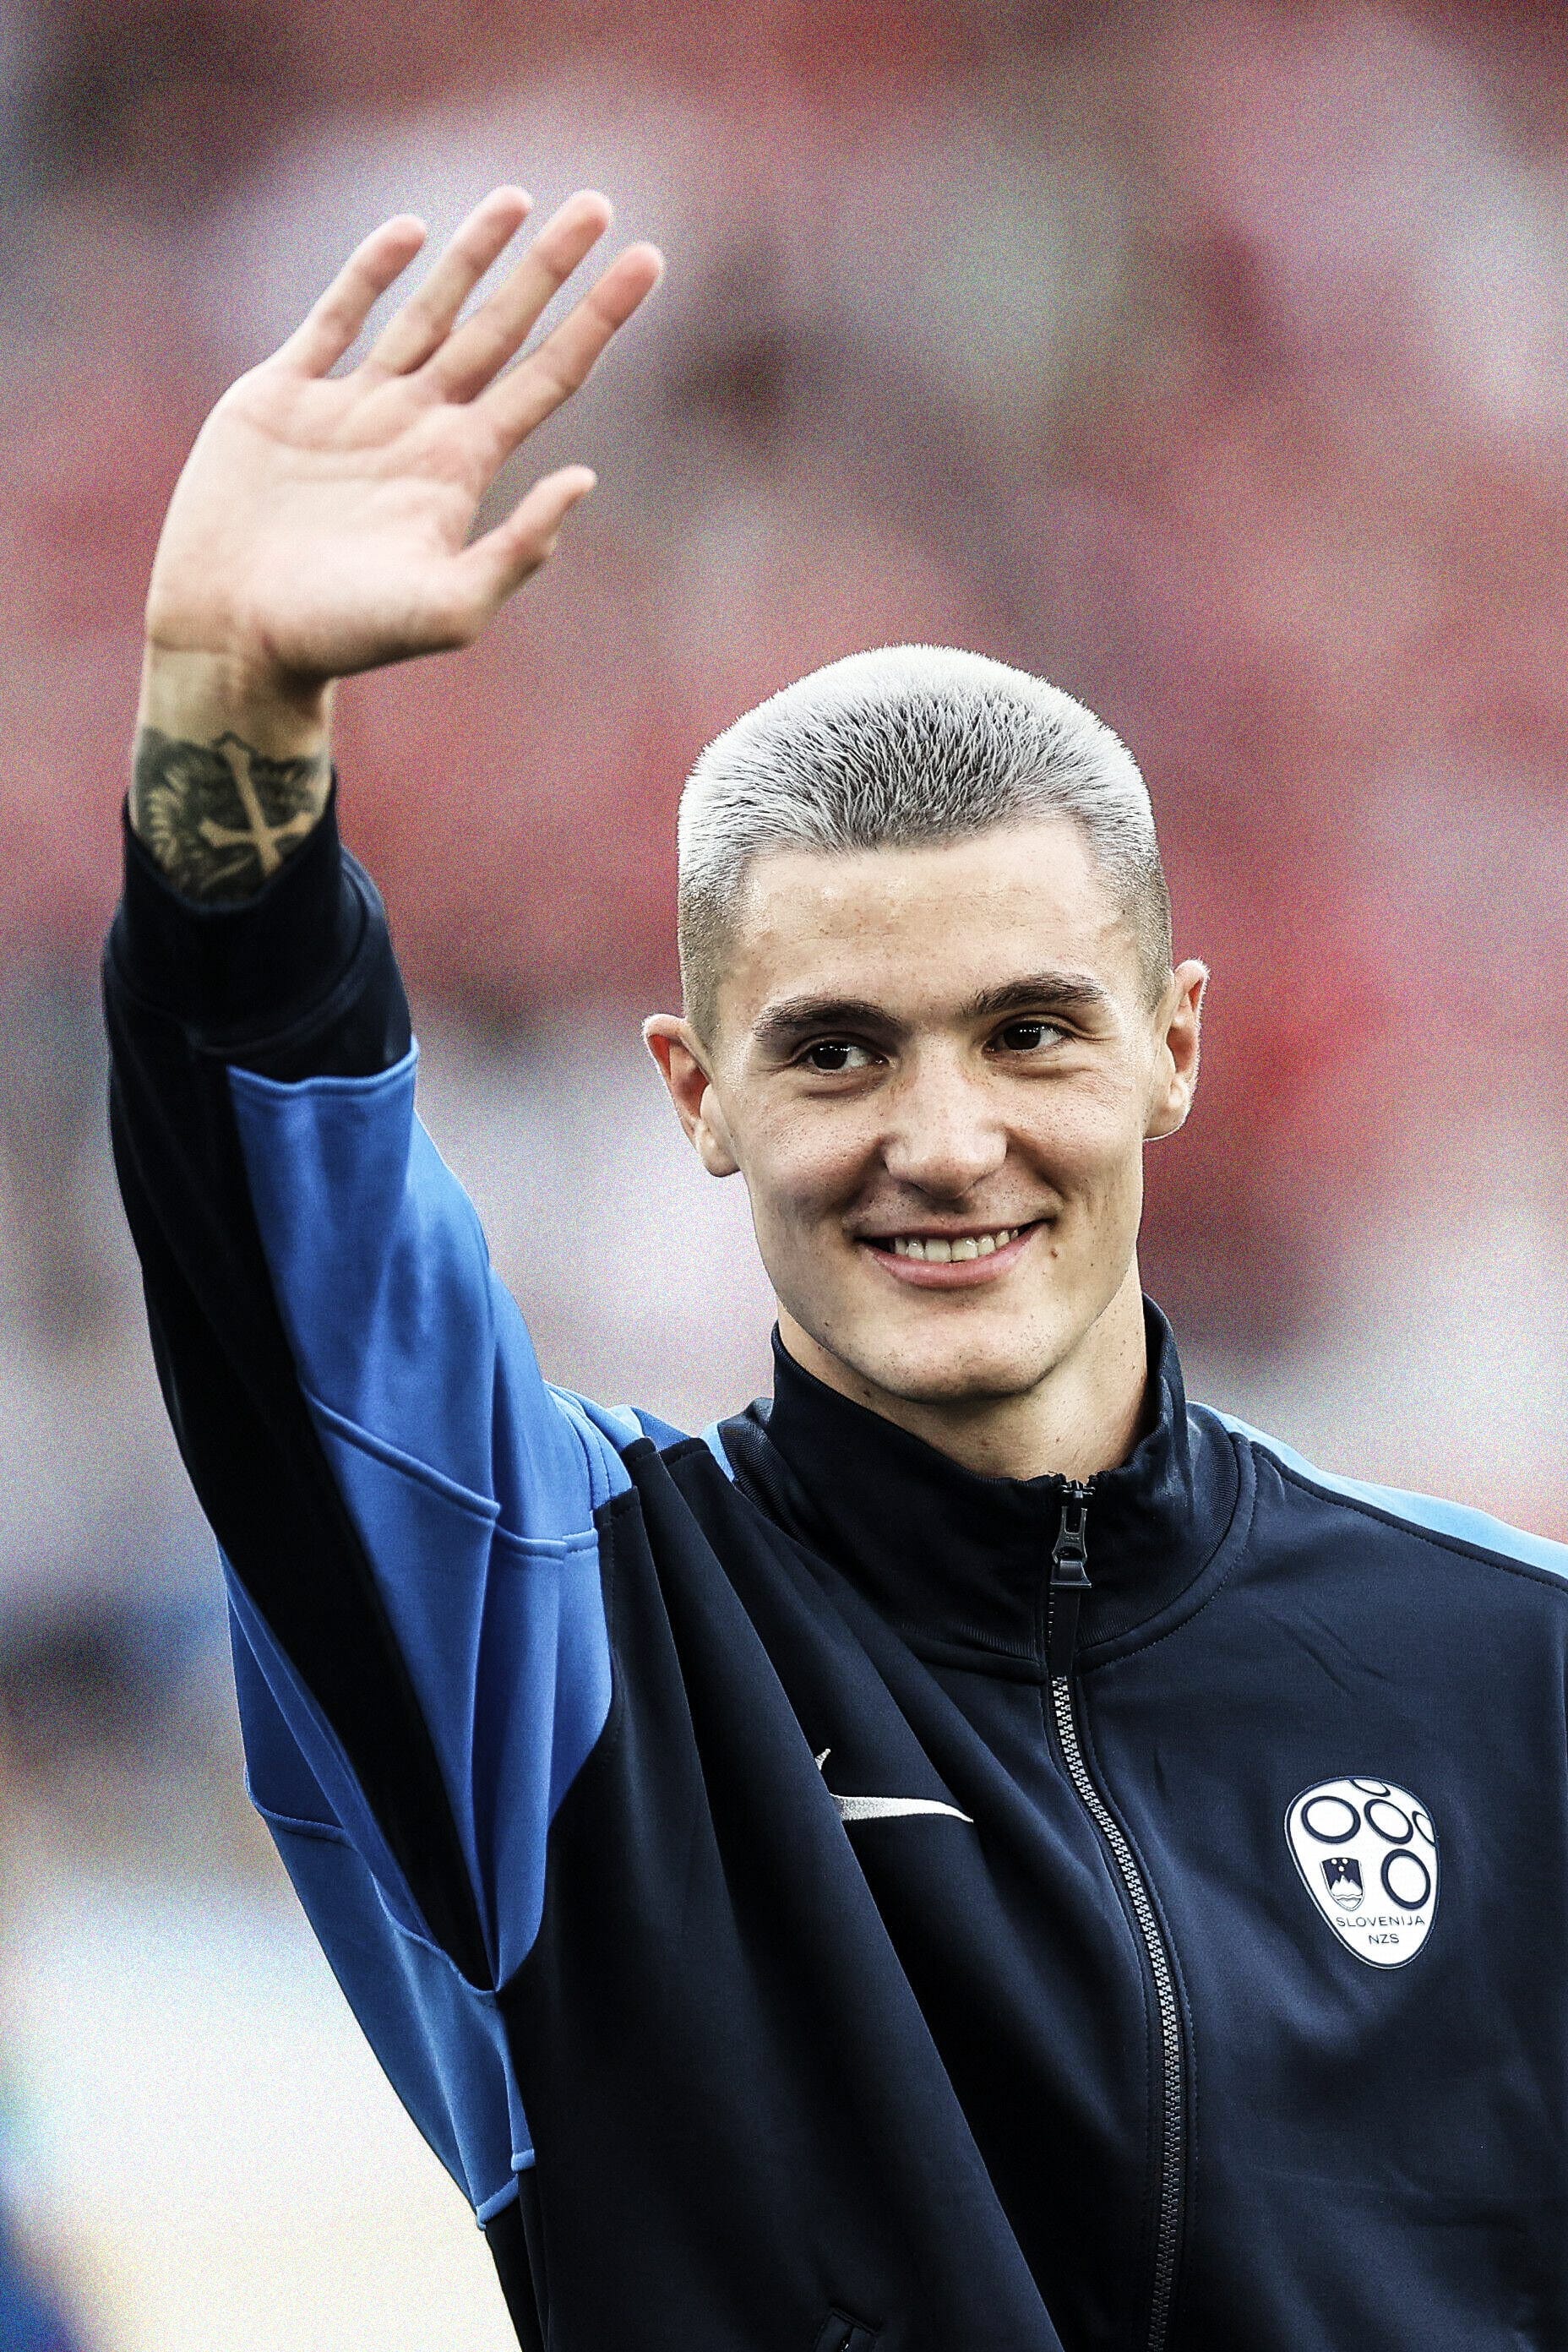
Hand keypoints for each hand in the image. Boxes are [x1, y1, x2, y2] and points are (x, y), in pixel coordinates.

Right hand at [144, 186, 662, 704]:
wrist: (235, 638)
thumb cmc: (343, 638)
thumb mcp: (447, 610)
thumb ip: (517, 552)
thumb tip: (585, 478)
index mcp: (461, 469)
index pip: (548, 377)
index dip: (598, 319)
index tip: (647, 261)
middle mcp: (417, 427)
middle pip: (500, 330)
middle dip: (548, 268)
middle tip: (597, 204)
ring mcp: (352, 406)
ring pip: (427, 311)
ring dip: (472, 255)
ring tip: (516, 196)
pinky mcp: (283, 396)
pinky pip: (335, 317)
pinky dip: (371, 273)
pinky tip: (410, 232)